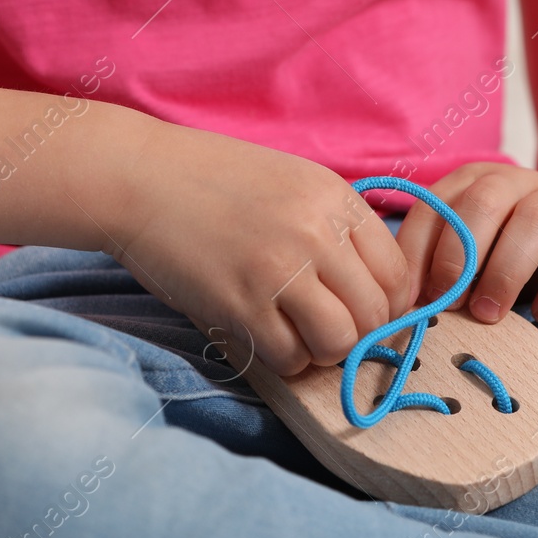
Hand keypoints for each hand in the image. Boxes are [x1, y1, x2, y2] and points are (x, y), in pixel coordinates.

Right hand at [106, 122, 410, 377]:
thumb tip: (377, 291)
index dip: (387, 305)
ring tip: (296, 334)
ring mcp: (278, 269)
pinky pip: (290, 357)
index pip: (397, 274)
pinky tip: (264, 335)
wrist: (139, 178)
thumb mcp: (293, 183)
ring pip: (340, 342)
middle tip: (327, 328)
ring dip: (323, 350)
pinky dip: (284, 358)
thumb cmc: (215, 182)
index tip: (363, 311)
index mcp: (335, 199)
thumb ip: (336, 228)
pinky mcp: (239, 304)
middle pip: (376, 314)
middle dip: (358, 333)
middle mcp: (315, 232)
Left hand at [395, 162, 537, 325]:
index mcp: (471, 182)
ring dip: (506, 271)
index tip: (411, 301)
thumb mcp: (472, 255)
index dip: (417, 254)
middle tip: (450, 306)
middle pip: (483, 201)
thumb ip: (441, 269)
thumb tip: (407, 310)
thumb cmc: (512, 254)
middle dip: (459, 257)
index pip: (434, 207)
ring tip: (490, 315)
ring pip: (535, 220)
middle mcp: (514, 181)